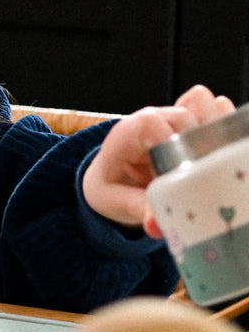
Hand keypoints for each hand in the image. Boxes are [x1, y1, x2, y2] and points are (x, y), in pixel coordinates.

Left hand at [81, 85, 235, 232]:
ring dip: (211, 133)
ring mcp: (174, 116)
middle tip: (197, 176)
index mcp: (128, 132)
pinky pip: (214, 108)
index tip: (177, 171)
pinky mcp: (192, 120)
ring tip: (209, 163)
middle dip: (194, 146)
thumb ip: (139, 209)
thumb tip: (156, 226)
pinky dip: (220, 128)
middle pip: (184, 116)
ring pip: (203, 104)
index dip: (169, 144)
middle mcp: (153, 117)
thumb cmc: (112, 185)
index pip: (152, 123)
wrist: (111, 176)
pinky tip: (216, 154)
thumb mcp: (117, 201)